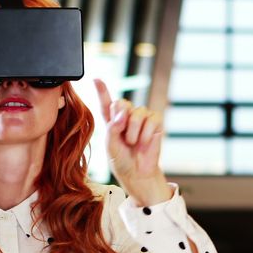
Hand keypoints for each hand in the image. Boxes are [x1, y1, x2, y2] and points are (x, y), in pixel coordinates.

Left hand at [94, 79, 171, 205]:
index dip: (102, 91)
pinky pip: (151, 119)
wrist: (138, 173)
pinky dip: (146, 134)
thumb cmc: (122, 160)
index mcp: (112, 121)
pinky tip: (144, 144)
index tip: (96, 79)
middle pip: (122, 103)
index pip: (106, 104)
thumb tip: (124, 112)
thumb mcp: (110, 145)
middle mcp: (127, 117)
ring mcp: (142, 118)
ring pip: (137, 112)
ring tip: (134, 144)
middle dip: (122, 119)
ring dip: (134, 132)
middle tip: (124, 137)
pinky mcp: (155, 122)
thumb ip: (113, 127)